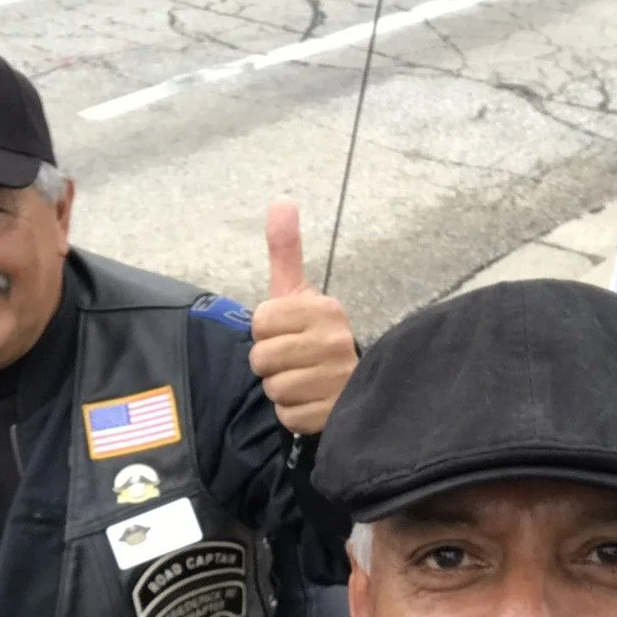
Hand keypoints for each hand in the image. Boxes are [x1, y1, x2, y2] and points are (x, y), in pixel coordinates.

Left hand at [249, 200, 357, 435]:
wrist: (355, 386)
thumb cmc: (315, 336)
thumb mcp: (299, 293)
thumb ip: (286, 251)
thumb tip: (281, 200)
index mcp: (325, 309)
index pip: (261, 321)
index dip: (265, 332)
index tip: (286, 333)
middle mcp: (336, 341)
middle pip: (262, 358)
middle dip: (270, 364)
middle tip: (293, 361)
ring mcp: (338, 379)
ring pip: (275, 388)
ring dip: (282, 390)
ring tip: (304, 382)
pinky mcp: (336, 413)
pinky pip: (288, 416)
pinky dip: (294, 414)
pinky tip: (311, 402)